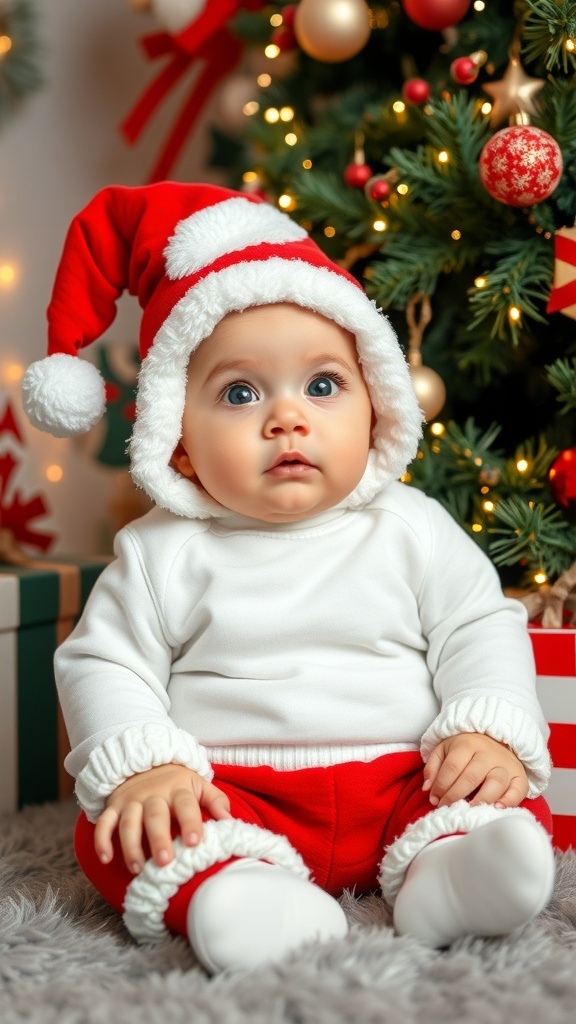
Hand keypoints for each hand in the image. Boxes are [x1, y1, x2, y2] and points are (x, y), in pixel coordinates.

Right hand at [94, 763, 231, 874]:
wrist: (145, 761)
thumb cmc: (177, 782)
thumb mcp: (199, 784)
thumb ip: (216, 801)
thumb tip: (230, 822)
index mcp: (178, 788)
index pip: (186, 805)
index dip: (191, 822)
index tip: (195, 842)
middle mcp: (153, 794)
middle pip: (154, 815)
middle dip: (158, 838)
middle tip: (165, 861)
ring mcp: (130, 800)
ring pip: (128, 822)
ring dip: (131, 845)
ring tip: (138, 868)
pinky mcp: (113, 806)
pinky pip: (104, 822)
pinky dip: (101, 840)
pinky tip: (105, 858)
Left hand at [422, 733, 527, 809]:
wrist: (494, 738)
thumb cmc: (465, 748)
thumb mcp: (444, 749)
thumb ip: (433, 767)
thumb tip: (427, 788)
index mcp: (467, 744)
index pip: (453, 767)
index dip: (441, 785)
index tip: (434, 799)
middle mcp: (488, 753)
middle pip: (472, 777)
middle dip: (456, 795)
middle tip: (446, 807)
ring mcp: (505, 765)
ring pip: (495, 783)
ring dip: (482, 799)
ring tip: (470, 809)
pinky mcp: (519, 775)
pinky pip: (518, 789)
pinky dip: (509, 801)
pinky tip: (497, 809)